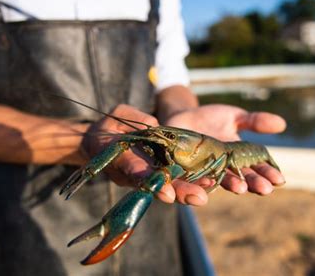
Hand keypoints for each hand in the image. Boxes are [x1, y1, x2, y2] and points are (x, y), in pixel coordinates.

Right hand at [84, 104, 203, 205]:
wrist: (103, 144)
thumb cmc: (110, 128)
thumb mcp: (119, 115)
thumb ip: (135, 119)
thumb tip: (156, 127)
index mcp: (121, 160)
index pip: (136, 172)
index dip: (151, 182)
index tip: (167, 192)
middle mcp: (135, 174)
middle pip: (158, 186)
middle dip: (179, 192)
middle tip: (199, 198)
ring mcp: (147, 176)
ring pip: (169, 187)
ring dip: (189, 191)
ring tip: (209, 192)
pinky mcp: (158, 174)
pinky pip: (175, 180)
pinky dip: (192, 183)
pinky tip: (211, 182)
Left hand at [161, 104, 286, 204]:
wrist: (182, 116)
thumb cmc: (211, 118)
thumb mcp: (235, 116)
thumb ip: (255, 121)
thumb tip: (282, 124)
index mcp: (238, 158)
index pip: (256, 168)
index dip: (268, 173)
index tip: (280, 179)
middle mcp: (223, 168)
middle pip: (241, 178)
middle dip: (253, 183)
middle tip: (265, 188)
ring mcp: (205, 170)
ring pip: (219, 181)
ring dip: (231, 185)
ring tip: (241, 188)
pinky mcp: (186, 169)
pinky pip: (193, 178)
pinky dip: (201, 182)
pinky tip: (209, 183)